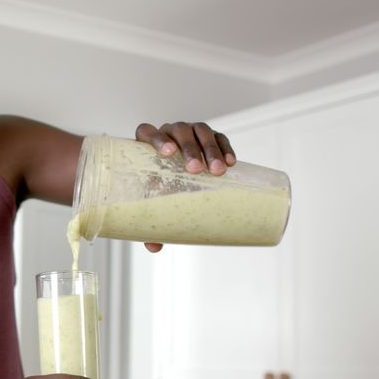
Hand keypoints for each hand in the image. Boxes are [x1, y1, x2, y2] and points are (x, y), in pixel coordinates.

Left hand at [135, 122, 237, 252]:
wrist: (179, 176)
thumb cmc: (161, 187)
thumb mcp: (156, 201)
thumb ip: (152, 220)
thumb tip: (154, 246)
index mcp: (148, 144)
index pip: (147, 132)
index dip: (156, 139)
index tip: (168, 153)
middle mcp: (169, 133)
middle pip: (178, 131)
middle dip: (189, 149)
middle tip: (196, 170)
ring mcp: (191, 131)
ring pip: (201, 131)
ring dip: (210, 149)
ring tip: (218, 170)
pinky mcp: (210, 136)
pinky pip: (219, 136)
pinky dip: (226, 148)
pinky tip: (231, 163)